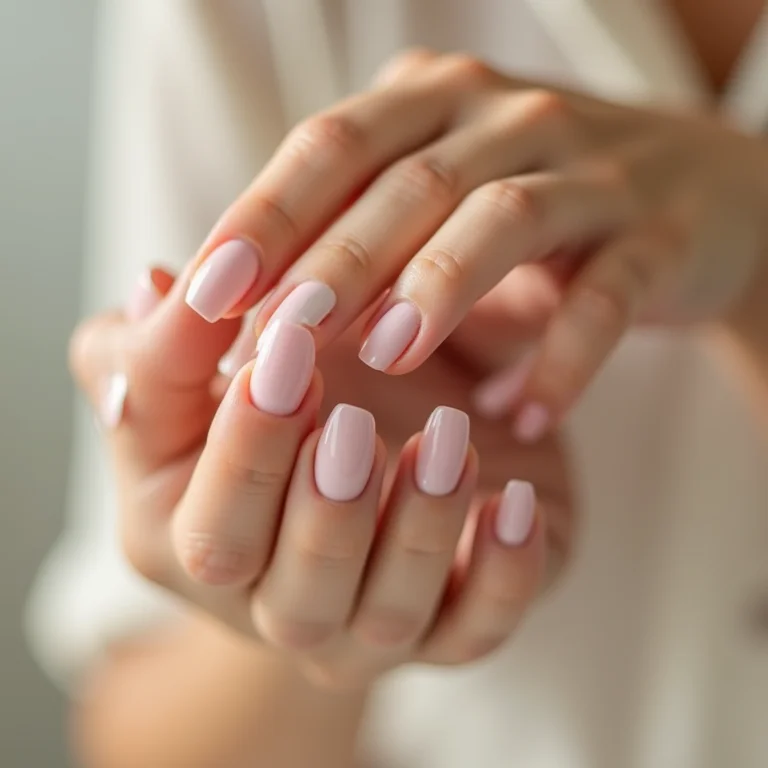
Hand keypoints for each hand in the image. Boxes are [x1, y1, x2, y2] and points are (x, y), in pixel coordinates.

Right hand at [69, 267, 573, 686]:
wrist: (348, 455)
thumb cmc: (270, 408)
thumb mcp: (205, 370)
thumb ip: (171, 341)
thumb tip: (154, 287)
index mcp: (200, 552)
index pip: (215, 531)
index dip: (245, 451)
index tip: (282, 356)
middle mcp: (281, 608)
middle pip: (298, 594)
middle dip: (327, 510)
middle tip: (356, 423)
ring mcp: (369, 626)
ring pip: (389, 614)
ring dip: (418, 530)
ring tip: (446, 439)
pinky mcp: (453, 619)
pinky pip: (479, 628)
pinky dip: (504, 574)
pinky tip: (517, 501)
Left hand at [185, 49, 767, 439]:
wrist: (696, 192)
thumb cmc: (531, 205)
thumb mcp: (435, 194)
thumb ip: (349, 226)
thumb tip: (232, 301)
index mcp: (435, 101)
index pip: (332, 147)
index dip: (264, 217)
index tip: (203, 295)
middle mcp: (508, 118)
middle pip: (409, 182)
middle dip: (338, 261)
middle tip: (278, 336)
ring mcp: (591, 170)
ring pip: (504, 218)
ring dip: (441, 289)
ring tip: (391, 358)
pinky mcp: (659, 233)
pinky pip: (607, 295)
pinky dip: (566, 355)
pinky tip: (524, 414)